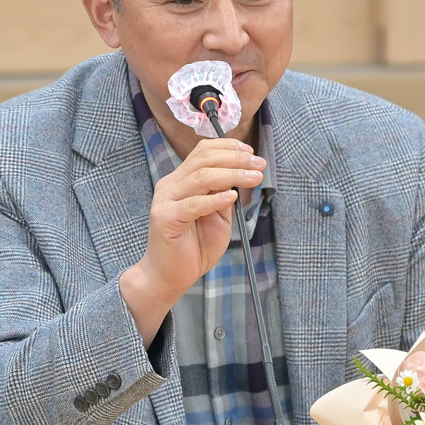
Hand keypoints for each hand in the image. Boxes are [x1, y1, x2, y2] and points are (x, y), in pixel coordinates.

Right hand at [120, 139, 264, 345]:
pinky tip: (233, 197)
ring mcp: (165, 201)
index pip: (202, 151)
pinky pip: (193, 204)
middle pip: (203, 159)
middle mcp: (170, 185)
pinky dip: (215, 199)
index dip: (228, 147)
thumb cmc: (193, 248)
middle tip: (259, 164)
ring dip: (232, 174)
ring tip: (254, 178)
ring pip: (201, 177)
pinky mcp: (164, 218)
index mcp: (181, 181)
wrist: (168, 276)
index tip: (252, 153)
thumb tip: (243, 174)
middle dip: (235, 159)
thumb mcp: (217, 217)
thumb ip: (225, 196)